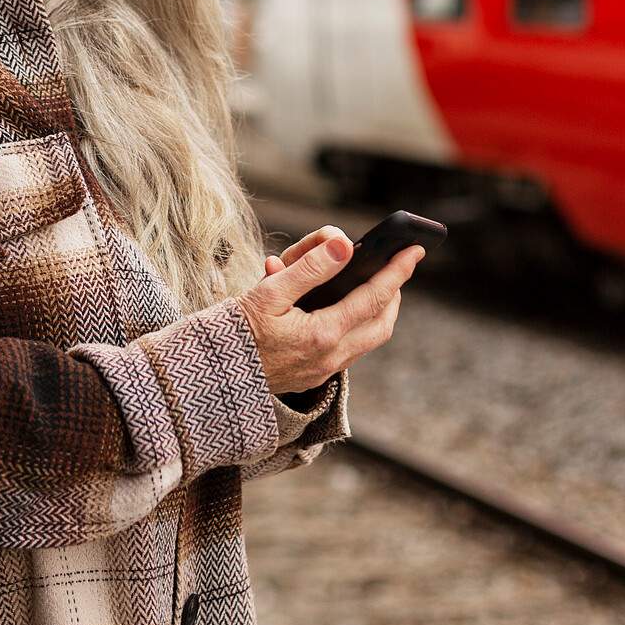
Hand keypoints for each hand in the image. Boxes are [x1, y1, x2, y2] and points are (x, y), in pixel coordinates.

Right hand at [238, 225, 422, 394]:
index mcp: (322, 334)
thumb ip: (309, 268)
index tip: (414, 251)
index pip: (374, 298)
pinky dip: (357, 327)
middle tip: (395, 270)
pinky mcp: (312, 377)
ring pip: (368, 341)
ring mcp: (322, 371)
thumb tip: (344, 245)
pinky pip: (349, 351)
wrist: (210, 379)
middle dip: (394, 295)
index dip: (397, 272)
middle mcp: (329, 357)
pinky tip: (341, 312)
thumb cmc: (234, 332)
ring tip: (373, 288)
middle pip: (382, 325)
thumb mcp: (268, 291)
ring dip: (377, 313)